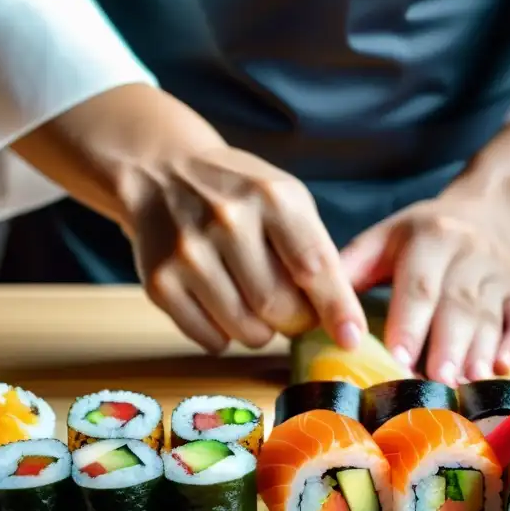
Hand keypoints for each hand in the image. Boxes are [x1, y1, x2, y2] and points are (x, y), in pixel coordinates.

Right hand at [49, 85, 366, 353]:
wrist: (160, 172)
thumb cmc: (238, 192)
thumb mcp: (285, 198)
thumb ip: (314, 250)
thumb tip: (339, 319)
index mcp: (270, 197)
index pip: (312, 265)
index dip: (336, 307)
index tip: (350, 338)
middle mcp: (227, 221)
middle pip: (279, 306)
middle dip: (296, 321)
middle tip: (294, 313)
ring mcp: (189, 253)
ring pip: (246, 330)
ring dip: (262, 333)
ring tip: (256, 306)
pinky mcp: (159, 282)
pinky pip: (210, 338)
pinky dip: (225, 335)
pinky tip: (222, 306)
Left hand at [340, 191, 509, 384]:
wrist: (485, 215)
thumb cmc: (419, 239)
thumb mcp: (383, 239)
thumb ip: (351, 269)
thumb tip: (312, 305)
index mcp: (430, 238)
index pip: (419, 285)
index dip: (410, 323)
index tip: (399, 359)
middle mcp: (469, 253)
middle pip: (457, 306)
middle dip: (446, 346)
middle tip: (434, 383)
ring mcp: (500, 273)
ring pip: (488, 317)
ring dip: (475, 353)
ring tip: (462, 385)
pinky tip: (500, 368)